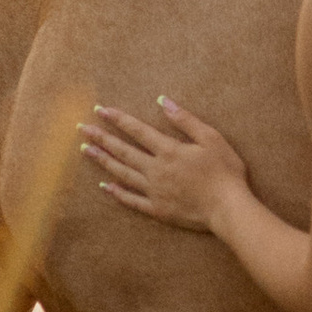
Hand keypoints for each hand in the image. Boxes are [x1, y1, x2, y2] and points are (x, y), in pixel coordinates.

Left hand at [84, 97, 251, 233]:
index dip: (118, 119)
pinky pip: (132, 200)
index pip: (137, 130)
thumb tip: (163, 101)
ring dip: (103, 161)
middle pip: (123, 151)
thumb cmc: (225, 172)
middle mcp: (156, 169)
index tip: (100, 110)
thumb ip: (185, 120)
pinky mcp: (157, 209)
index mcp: (168, 150)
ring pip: (122, 173)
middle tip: (82, 129)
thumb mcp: (211, 138)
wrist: (228, 208)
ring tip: (86, 151)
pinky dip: (117, 193)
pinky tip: (105, 186)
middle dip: (101, 138)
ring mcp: (154, 191)